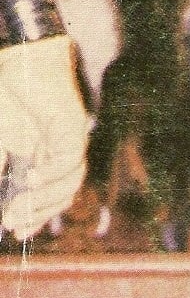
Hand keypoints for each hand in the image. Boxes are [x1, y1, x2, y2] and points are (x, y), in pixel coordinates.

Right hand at [0, 33, 87, 238]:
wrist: (20, 63)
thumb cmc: (7, 98)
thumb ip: (0, 168)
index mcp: (42, 159)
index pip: (46, 198)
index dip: (34, 218)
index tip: (15, 233)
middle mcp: (60, 155)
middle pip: (60, 197)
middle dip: (38, 214)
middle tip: (15, 224)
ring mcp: (70, 144)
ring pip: (69, 183)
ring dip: (45, 198)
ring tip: (20, 205)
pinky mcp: (74, 130)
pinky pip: (68, 161)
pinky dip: (50, 174)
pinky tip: (29, 179)